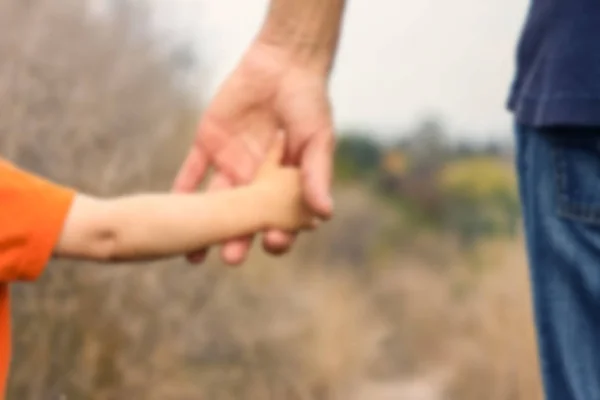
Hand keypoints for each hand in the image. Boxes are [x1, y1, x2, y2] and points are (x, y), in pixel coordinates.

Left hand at [173, 41, 334, 264]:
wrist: (282, 63)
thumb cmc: (309, 102)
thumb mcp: (317, 140)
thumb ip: (316, 175)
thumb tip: (325, 214)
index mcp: (284, 184)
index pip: (280, 218)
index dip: (278, 234)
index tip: (274, 242)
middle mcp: (256, 181)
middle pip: (243, 218)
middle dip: (238, 240)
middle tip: (231, 258)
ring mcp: (231, 165)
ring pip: (215, 203)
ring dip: (205, 226)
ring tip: (194, 254)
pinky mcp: (208, 146)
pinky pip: (192, 172)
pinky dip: (181, 190)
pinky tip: (173, 209)